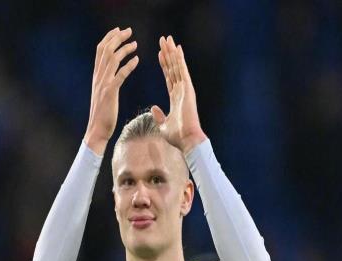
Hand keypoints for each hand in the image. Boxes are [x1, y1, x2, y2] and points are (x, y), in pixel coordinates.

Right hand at [84, 27, 138, 154]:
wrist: (97, 130)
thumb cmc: (103, 115)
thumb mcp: (102, 94)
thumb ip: (106, 82)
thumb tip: (111, 74)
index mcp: (97, 76)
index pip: (100, 51)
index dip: (109, 38)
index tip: (119, 31)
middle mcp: (98, 77)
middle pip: (106, 50)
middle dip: (117, 38)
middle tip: (129, 31)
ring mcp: (103, 84)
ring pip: (112, 59)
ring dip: (124, 49)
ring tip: (135, 43)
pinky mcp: (110, 92)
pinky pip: (120, 75)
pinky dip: (128, 66)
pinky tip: (137, 60)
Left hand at [151, 36, 206, 154]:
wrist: (187, 140)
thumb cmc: (178, 136)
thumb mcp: (163, 125)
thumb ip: (159, 116)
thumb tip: (153, 108)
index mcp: (176, 98)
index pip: (168, 77)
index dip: (164, 65)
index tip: (159, 53)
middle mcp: (181, 91)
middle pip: (173, 68)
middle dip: (168, 53)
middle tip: (163, 40)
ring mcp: (185, 89)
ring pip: (177, 66)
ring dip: (172, 52)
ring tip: (167, 39)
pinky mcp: (188, 90)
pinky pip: (182, 71)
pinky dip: (180, 59)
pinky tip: (177, 48)